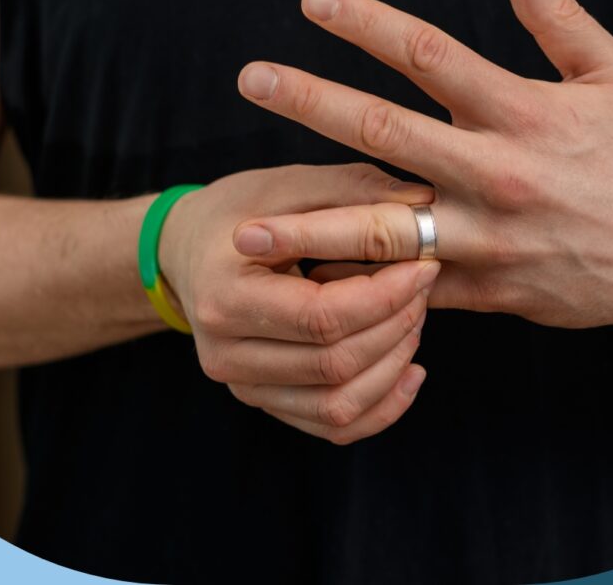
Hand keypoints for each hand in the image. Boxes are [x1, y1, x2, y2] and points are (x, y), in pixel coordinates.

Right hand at [160, 163, 439, 443]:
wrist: (187, 253)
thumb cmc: (240, 212)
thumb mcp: (288, 185)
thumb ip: (353, 190)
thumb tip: (426, 200)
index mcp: (225, 296)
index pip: (320, 316)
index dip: (384, 296)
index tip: (424, 267)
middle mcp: (224, 353)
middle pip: (334, 364)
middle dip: (395, 326)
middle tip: (425, 288)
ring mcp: (241, 385)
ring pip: (337, 406)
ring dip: (393, 366)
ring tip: (415, 321)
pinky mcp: (263, 401)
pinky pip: (332, 426)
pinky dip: (382, 407)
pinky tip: (410, 371)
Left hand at [234, 0, 612, 331]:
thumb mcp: (612, 75)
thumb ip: (559, 17)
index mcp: (522, 112)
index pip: (430, 53)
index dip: (366, 23)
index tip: (311, 2)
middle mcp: (496, 173)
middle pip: (385, 130)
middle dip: (310, 102)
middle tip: (250, 79)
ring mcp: (487, 238)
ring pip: (385, 230)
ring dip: (311, 228)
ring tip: (247, 227)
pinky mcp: (485, 290)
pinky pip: (410, 290)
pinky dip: (362, 286)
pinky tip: (308, 283)